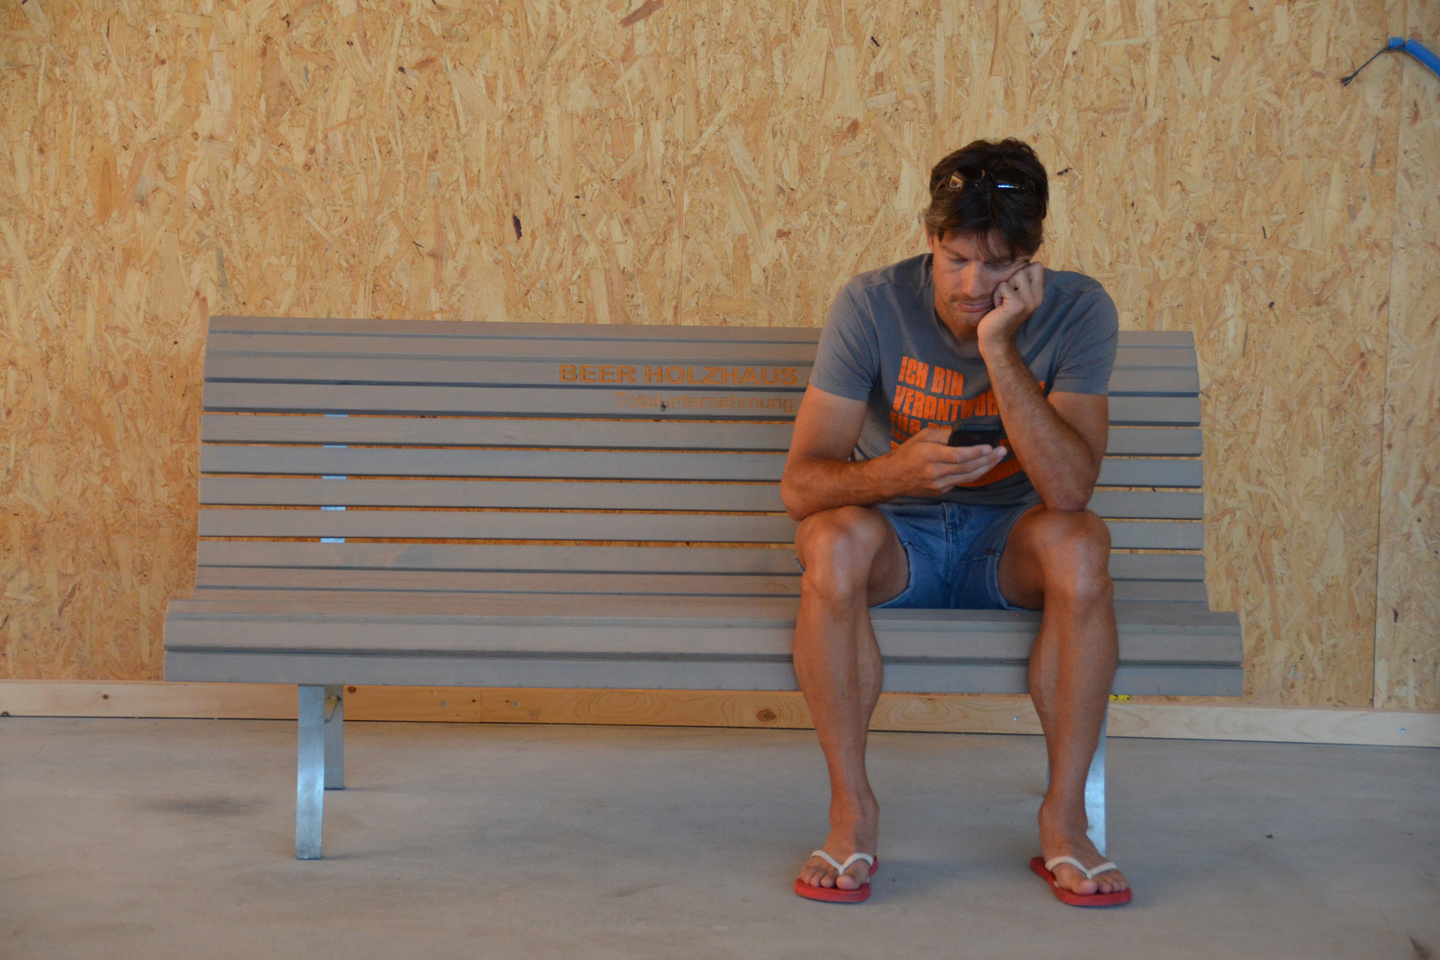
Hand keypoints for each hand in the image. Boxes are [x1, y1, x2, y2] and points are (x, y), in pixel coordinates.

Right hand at [884, 426, 1007, 496]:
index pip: (958, 455)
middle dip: (988, 459)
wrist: (892, 478)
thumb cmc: (907, 453)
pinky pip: (961, 481)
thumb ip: (943, 434)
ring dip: (986, 467)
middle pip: (967, 467)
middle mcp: (935, 472)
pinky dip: (974, 473)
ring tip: (998, 458)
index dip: (976, 452)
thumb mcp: (922, 437)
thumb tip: (963, 434)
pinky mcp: (941, 491)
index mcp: (929, 455)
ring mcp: (938, 484)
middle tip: (1002, 451)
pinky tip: (983, 465)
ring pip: (968, 476)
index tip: (990, 447)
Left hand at [977, 262, 1044, 346]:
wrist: (994, 339)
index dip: (1022, 270)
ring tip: (1002, 301)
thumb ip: (1020, 281)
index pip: (1037, 266)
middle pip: (1028, 267)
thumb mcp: (1014, 295)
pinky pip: (1004, 286)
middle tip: (1007, 296)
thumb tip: (1020, 260)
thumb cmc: (1000, 315)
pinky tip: (998, 307)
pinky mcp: (1018, 304)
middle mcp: (1037, 297)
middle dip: (1012, 278)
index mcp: (1038, 294)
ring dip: (1003, 286)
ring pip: (1017, 274)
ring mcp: (1029, 301)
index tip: (1013, 287)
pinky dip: (997, 295)